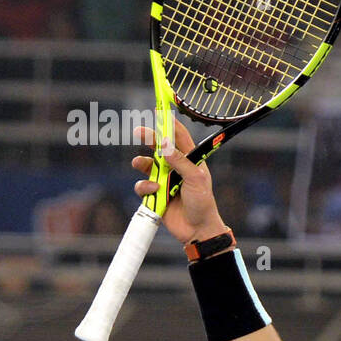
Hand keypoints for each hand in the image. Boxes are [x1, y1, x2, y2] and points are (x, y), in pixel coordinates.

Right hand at [130, 122, 229, 244]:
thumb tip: (164, 144)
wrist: (197, 230)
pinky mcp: (155, 194)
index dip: (170, 124)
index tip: (159, 111)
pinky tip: (155, 193)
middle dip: (148, 138)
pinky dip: (145, 187)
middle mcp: (176, 167)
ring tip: (141, 166)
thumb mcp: (196, 179)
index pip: (180, 137)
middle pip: (159, 147)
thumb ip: (180, 161)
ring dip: (142, 164)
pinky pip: (142, 185)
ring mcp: (165, 180)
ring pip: (146, 165)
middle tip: (138, 131)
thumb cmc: (202, 203)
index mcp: (191, 161)